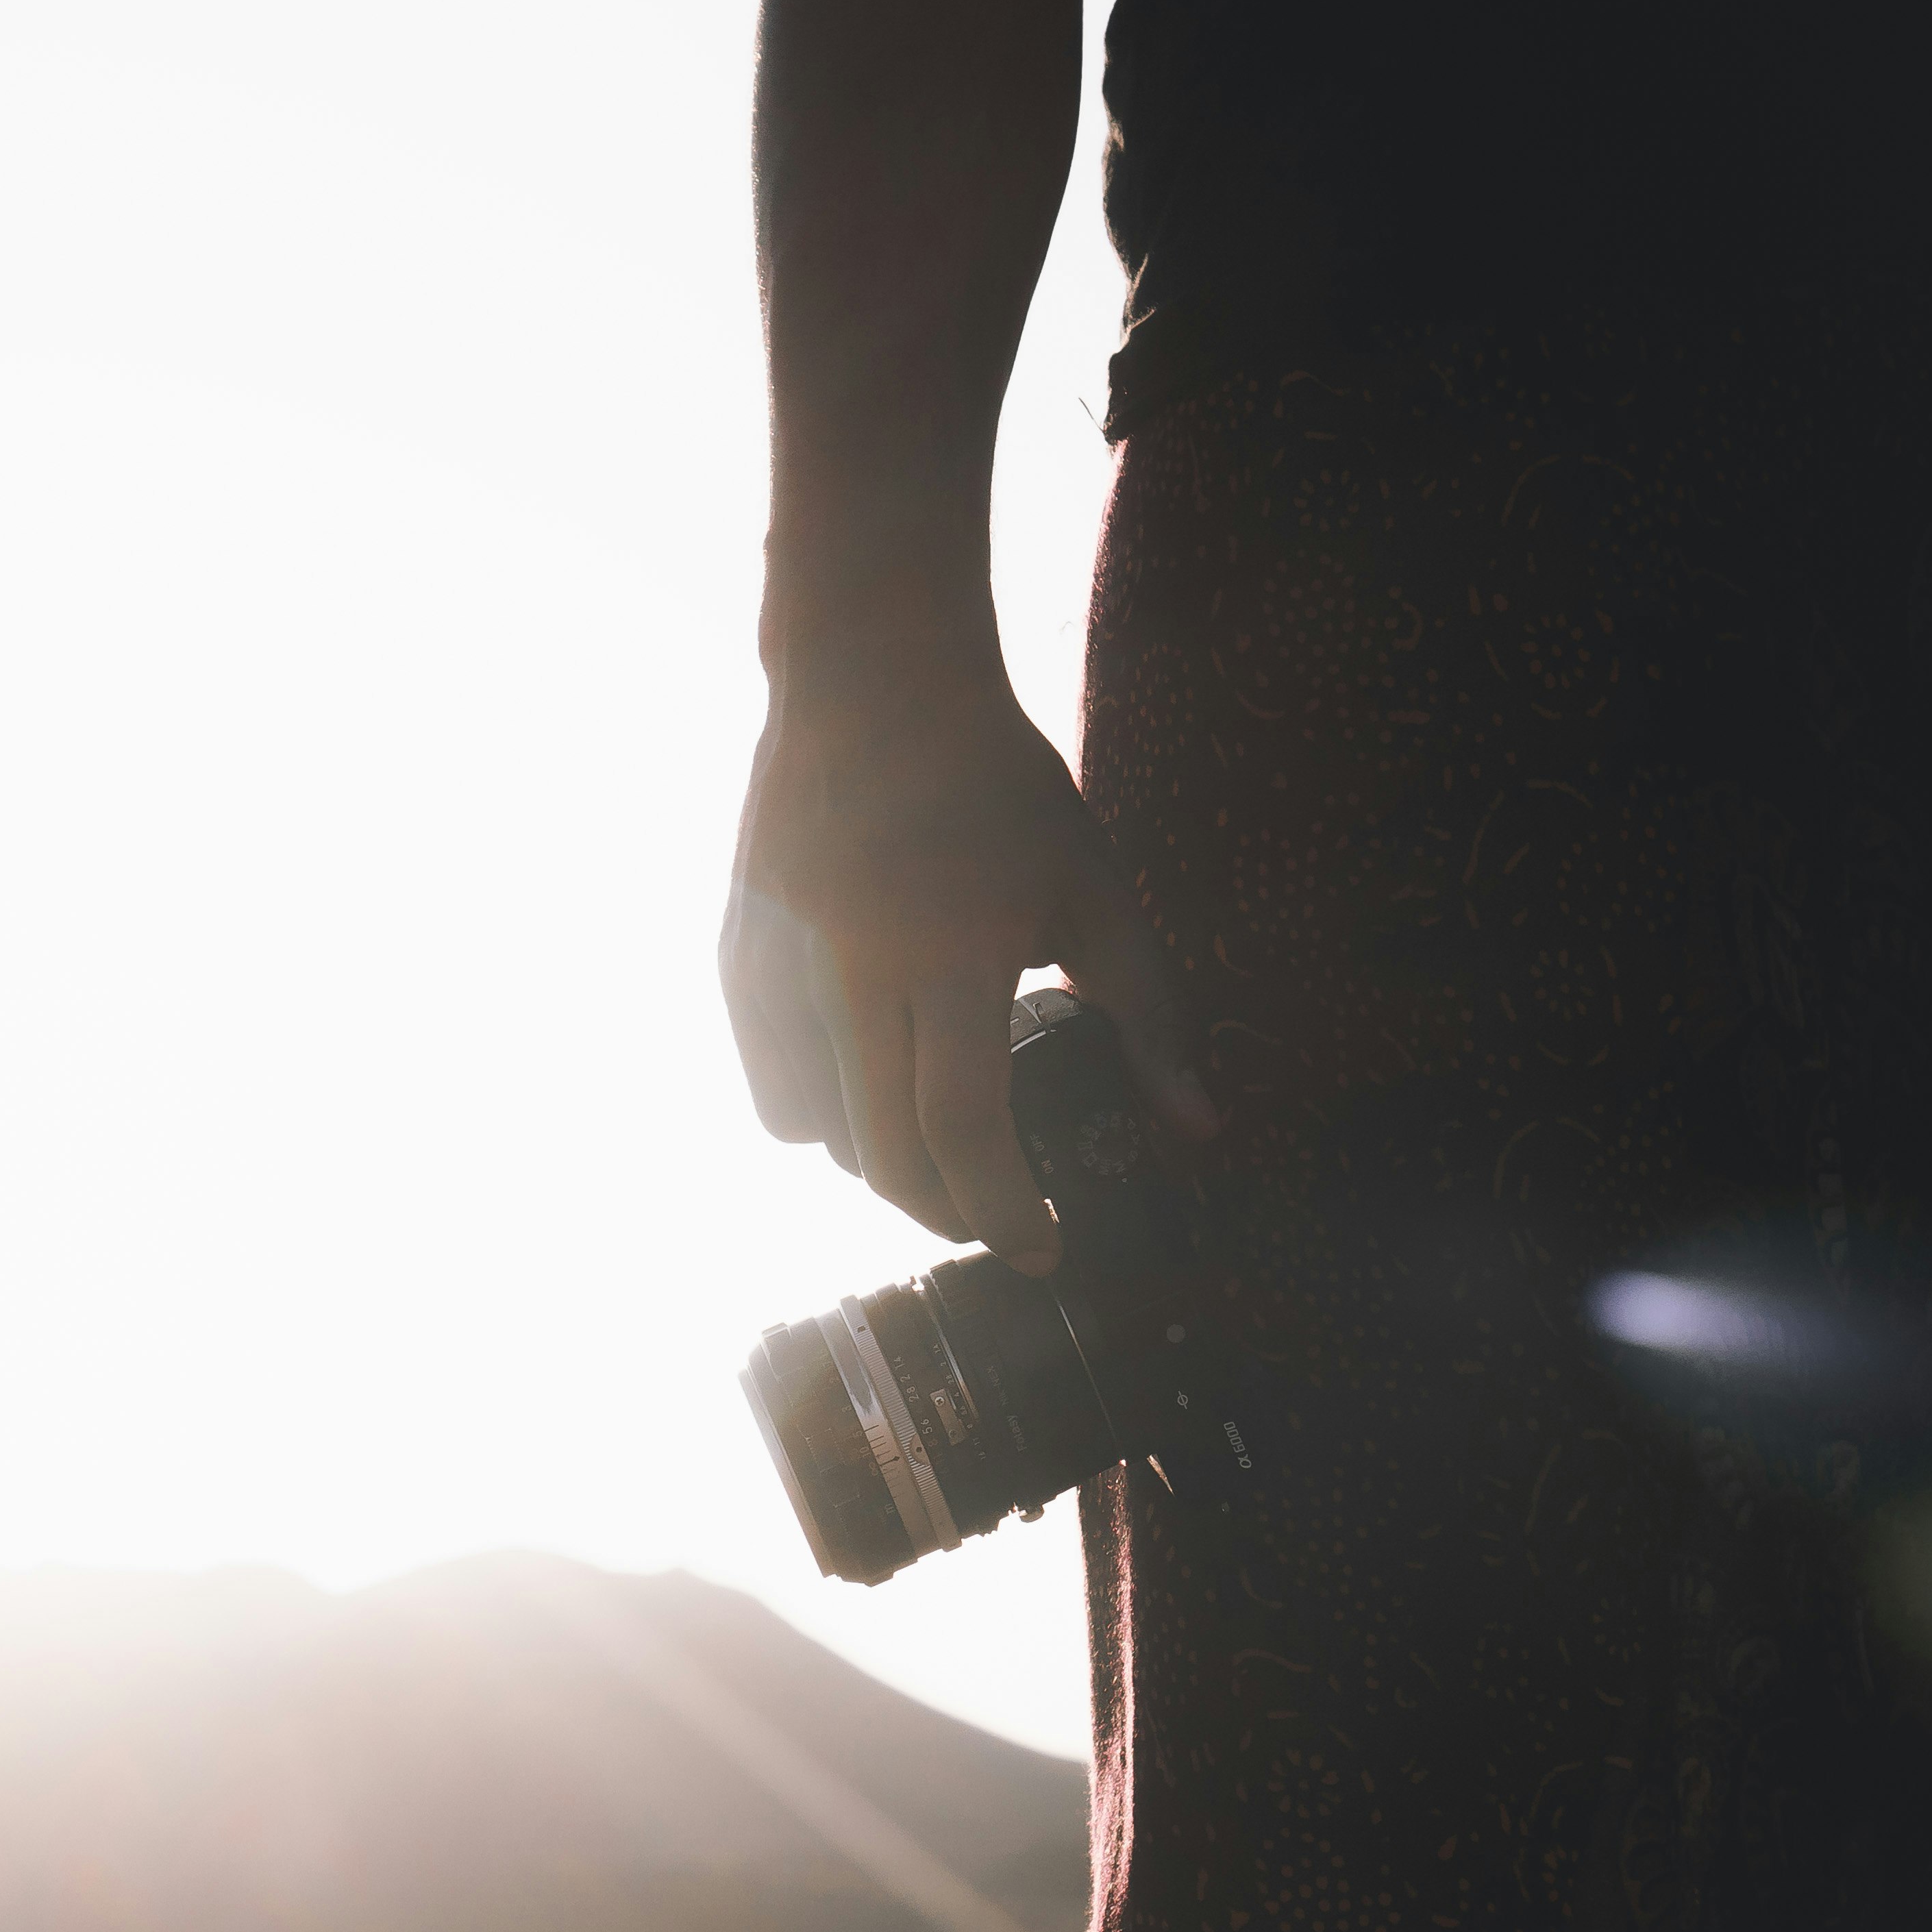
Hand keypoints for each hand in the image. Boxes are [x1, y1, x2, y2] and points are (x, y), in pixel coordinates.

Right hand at [722, 645, 1215, 1272]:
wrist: (871, 682)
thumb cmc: (997, 789)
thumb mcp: (1095, 891)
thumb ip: (1147, 1016)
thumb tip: (1195, 1128)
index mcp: (950, 952)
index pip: (964, 1128)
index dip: (1004, 1210)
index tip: (1042, 1248)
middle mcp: (851, 971)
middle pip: (884, 1156)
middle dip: (946, 1208)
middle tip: (993, 1212)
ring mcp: (780, 968)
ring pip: (819, 1136)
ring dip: (880, 1161)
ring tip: (930, 1138)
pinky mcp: (736, 960)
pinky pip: (771, 1091)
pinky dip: (821, 1115)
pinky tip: (864, 1082)